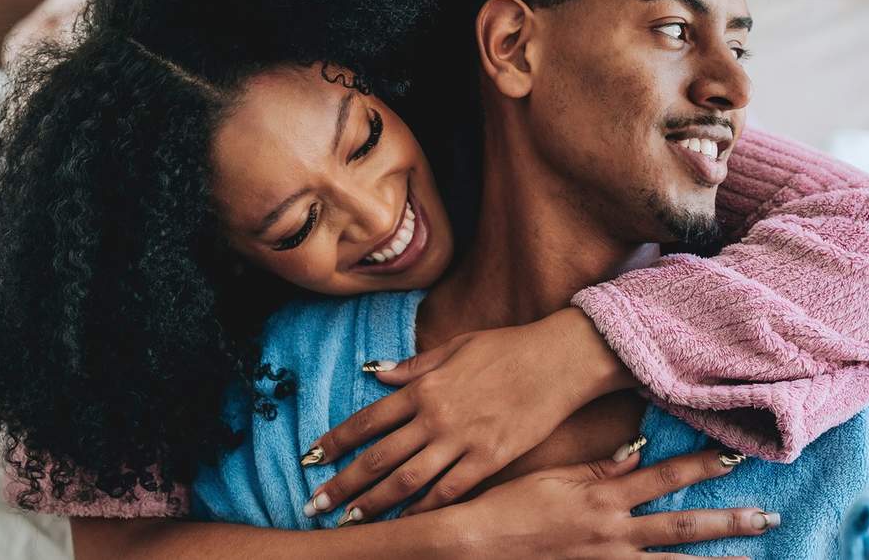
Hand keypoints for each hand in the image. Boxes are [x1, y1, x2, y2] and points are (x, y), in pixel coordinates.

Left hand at [301, 308, 636, 520]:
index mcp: (424, 387)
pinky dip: (425, 509)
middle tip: (314, 506)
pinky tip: (406, 523)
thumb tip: (375, 372)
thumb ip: (414, 365)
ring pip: (407, 481)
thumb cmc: (508, 348)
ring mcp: (462, 440)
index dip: (334, 442)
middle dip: (342, 484)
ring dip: (374, 504)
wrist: (558, 359)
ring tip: (350, 522)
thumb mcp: (456, 346)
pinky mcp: (490, 459)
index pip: (367, 420)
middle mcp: (436, 416)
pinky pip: (450, 491)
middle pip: (378, 457)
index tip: (310, 459)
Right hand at [444, 445, 775, 558]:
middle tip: (769, 518)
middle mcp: (612, 533)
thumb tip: (637, 453)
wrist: (472, 546)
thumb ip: (598, 469)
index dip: (700, 467)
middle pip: (683, 528)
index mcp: (602, 497)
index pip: (663, 477)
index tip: (734, 459)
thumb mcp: (554, 477)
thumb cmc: (507, 507)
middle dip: (729, 524)